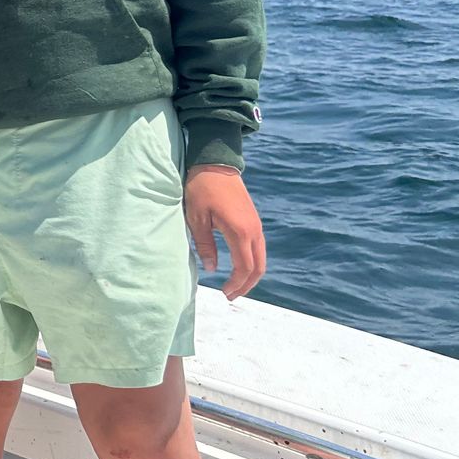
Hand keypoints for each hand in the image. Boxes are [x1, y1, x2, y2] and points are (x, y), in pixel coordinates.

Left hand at [184, 165, 266, 300]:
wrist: (216, 163)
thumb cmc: (202, 189)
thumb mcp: (197, 218)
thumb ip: (205, 245)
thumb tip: (212, 269)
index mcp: (240, 231)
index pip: (245, 267)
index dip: (237, 284)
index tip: (225, 293)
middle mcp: (254, 230)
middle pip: (259, 267)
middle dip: (247, 284)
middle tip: (231, 296)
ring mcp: (256, 224)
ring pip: (261, 257)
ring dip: (251, 274)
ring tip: (235, 285)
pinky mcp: (254, 220)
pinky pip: (258, 247)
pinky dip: (252, 261)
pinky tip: (239, 266)